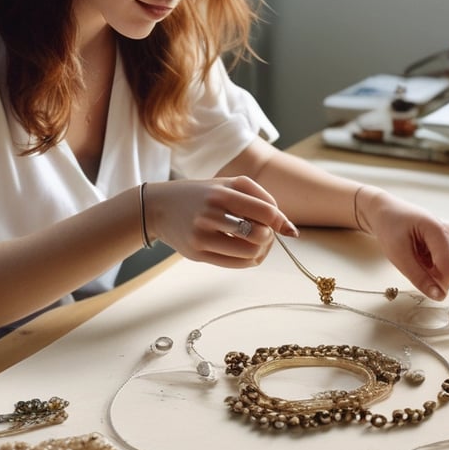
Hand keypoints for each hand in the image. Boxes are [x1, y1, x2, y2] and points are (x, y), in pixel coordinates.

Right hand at [144, 176, 297, 266]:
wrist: (159, 207)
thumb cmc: (202, 195)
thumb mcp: (228, 185)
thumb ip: (260, 200)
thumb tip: (290, 229)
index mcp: (223, 192)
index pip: (266, 211)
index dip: (281, 222)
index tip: (286, 229)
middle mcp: (211, 213)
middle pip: (260, 235)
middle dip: (269, 237)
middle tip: (265, 235)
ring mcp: (202, 235)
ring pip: (250, 253)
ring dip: (261, 251)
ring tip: (256, 244)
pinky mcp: (197, 254)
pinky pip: (236, 264)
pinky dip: (248, 260)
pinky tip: (244, 251)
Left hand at [355, 188, 448, 299]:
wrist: (384, 211)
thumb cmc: (389, 227)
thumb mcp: (398, 255)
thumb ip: (419, 277)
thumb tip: (438, 296)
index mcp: (438, 229)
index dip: (441, 283)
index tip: (428, 293)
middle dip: (434, 274)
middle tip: (411, 265)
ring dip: (432, 269)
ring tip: (414, 255)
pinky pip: (445, 260)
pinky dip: (432, 263)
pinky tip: (420, 253)